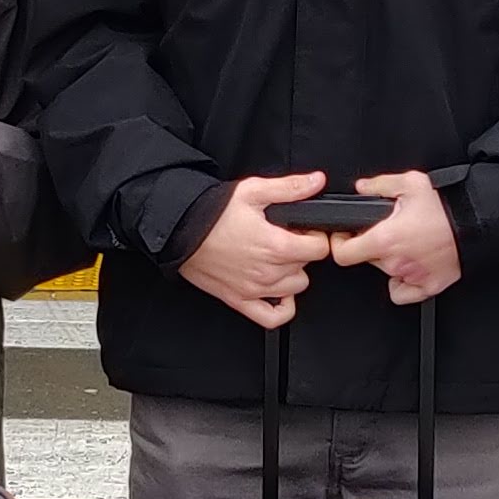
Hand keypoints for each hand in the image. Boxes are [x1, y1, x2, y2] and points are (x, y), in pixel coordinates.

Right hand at [178, 170, 326, 331]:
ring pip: (295, 288)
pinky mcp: (240, 300)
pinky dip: (281, 308)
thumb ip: (290, 188)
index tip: (305, 231)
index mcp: (276, 245)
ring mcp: (255, 289)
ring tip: (276, 258)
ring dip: (291, 274)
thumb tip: (315, 182)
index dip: (315, 236)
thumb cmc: (211, 213)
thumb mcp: (253, 191)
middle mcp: (268, 271)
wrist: (179, 230)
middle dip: (300, 251)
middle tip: (284, 238)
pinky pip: (272, 317)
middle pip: (307, 267)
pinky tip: (277, 291)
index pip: (319, 249)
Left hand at [336, 170, 460, 305]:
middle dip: (372, 245)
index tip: (344, 237)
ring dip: (391, 259)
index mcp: (386, 239)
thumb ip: (379, 185)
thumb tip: (362, 188)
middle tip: (390, 230)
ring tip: (409, 242)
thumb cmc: (447, 207)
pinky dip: (403, 282)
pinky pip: (403, 292)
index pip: (343, 255)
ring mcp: (411, 277)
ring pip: (387, 272)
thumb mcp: (411, 183)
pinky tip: (410, 265)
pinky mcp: (427, 287)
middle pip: (367, 260)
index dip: (339, 245)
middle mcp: (395, 262)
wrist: (476, 223)